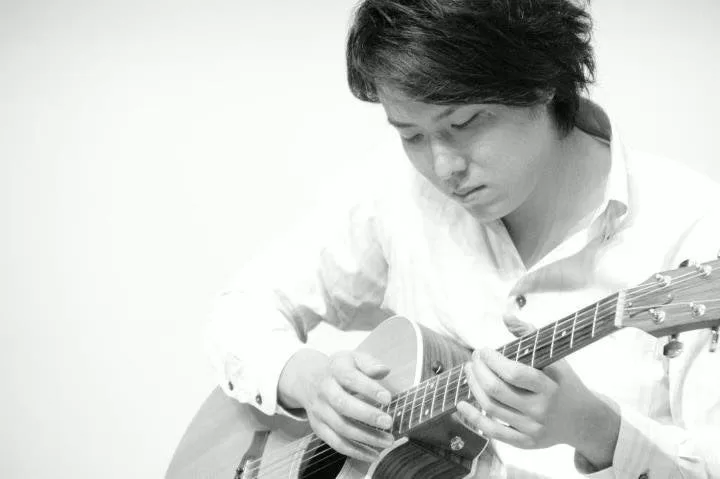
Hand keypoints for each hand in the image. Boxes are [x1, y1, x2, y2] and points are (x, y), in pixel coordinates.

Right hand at [278, 348, 394, 461]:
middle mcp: (324, 391)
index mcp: (335, 370)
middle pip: (342, 404)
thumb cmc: (339, 369)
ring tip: (388, 441)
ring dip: (365, 437)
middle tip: (389, 422)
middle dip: (367, 415)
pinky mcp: (319, 428)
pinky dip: (355, 452)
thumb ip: (369, 363)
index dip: (369, 389)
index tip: (388, 398)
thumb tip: (384, 370)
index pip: (350, 378)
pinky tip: (374, 455)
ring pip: (340, 427)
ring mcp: (320, 411)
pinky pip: (336, 443)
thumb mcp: (352, 358)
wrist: (307, 379)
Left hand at [456, 320, 619, 468]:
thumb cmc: (564, 382)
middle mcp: (541, 410)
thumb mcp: (555, 357)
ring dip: (474, 387)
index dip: (493, 360)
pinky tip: (462, 404)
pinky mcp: (525, 443)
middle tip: (473, 358)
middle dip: (479, 371)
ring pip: (491, 408)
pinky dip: (473, 418)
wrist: (584, 420)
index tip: (484, 350)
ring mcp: (533, 429)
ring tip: (469, 371)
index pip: (515, 373)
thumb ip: (530, 334)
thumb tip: (506, 315)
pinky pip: (493, 432)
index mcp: (550, 386)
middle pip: (497, 391)